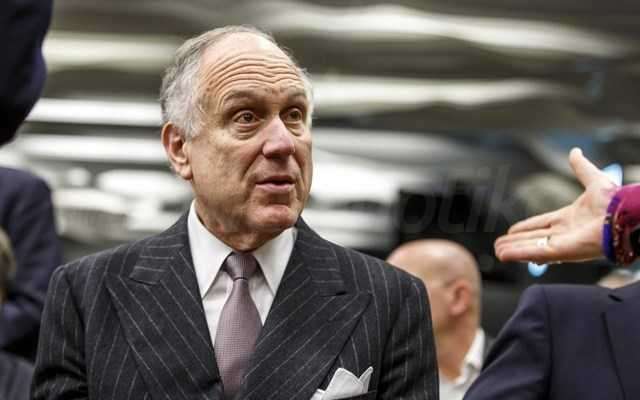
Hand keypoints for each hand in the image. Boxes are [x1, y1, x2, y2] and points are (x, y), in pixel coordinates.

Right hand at [495, 148, 617, 263]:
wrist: (625, 214)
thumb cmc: (615, 201)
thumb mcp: (594, 179)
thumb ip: (581, 168)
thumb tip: (575, 151)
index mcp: (570, 218)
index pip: (541, 224)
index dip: (526, 227)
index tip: (511, 230)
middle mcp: (564, 233)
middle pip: (533, 239)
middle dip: (515, 242)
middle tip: (499, 245)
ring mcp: (562, 244)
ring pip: (531, 248)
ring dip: (513, 250)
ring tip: (497, 251)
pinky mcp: (561, 252)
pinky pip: (535, 253)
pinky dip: (518, 254)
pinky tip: (504, 255)